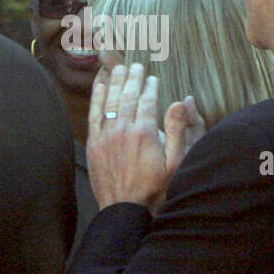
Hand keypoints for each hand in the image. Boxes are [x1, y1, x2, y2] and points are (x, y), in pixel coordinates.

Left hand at [87, 63, 181, 212]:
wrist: (125, 207)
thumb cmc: (155, 187)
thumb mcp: (176, 160)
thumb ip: (178, 129)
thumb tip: (180, 102)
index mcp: (145, 133)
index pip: (146, 101)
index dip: (150, 87)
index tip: (153, 77)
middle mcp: (123, 131)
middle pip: (127, 97)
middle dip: (132, 79)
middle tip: (135, 66)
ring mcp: (105, 137)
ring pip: (110, 103)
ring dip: (115, 83)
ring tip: (119, 69)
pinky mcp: (93, 145)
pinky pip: (94, 116)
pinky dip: (97, 99)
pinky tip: (100, 86)